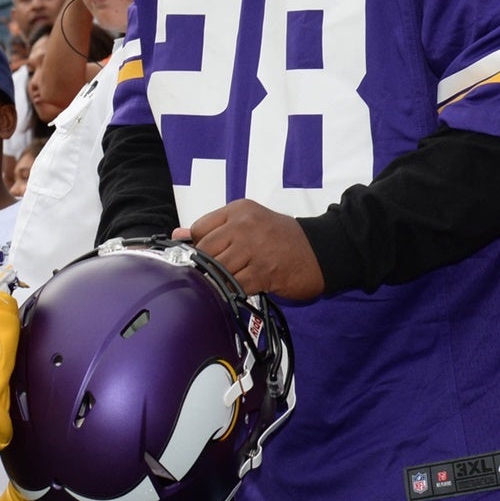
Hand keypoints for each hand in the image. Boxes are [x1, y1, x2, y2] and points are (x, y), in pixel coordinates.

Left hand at [188, 198, 324, 299]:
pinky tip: (238, 288)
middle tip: (216, 272)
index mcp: (239, 210)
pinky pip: (233, 285)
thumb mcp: (248, 223)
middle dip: (206, 265)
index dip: (198, 246)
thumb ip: (214, 228)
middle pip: (205, 250)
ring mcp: (254, 248)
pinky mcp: (263, 272)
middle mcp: (245, 225)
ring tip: (229, 280)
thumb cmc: (281, 238)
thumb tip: (178, 236)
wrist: (322, 250)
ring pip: (217, 269)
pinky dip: (231, 290)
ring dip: (219, 279)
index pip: (199, 229)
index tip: (206, 255)